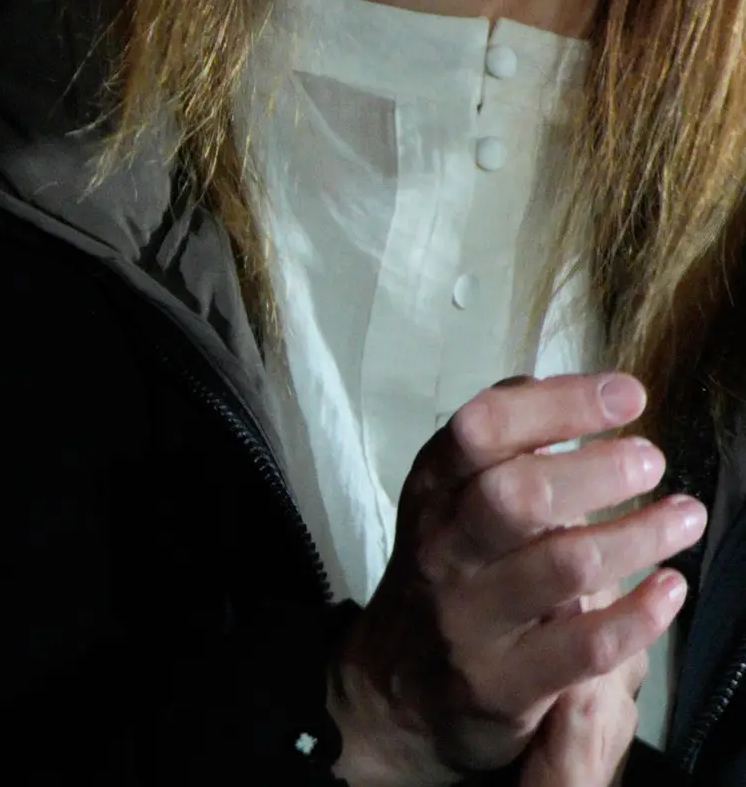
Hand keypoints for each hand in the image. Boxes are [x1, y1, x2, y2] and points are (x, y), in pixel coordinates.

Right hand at [331, 373, 697, 785]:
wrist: (394, 691)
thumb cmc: (444, 579)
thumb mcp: (447, 506)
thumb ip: (498, 451)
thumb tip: (565, 388)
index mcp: (431, 495)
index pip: (479, 430)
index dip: (557, 405)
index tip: (628, 395)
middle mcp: (442, 551)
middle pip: (515, 494)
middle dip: (597, 470)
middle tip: (652, 460)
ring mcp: (470, 618)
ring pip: (561, 566)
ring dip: (638, 535)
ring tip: (685, 517)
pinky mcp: (503, 682)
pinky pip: (583, 646)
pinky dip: (639, 615)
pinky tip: (671, 590)